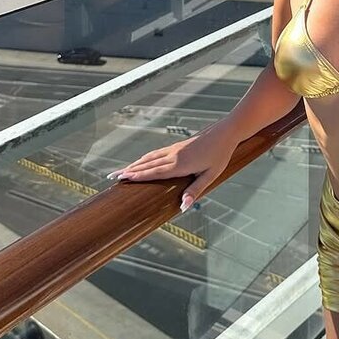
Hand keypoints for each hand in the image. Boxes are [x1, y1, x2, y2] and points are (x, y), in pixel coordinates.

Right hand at [108, 123, 237, 211]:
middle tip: (112, 177)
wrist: (225, 132)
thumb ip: (195, 190)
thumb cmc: (220, 154)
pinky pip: (156, 153)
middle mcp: (173, 156)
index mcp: (180, 165)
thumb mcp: (211, 175)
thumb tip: (183, 206)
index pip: (154, 172)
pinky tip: (141, 161)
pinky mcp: (177, 146)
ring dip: (135, 164)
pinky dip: (145, 159)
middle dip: (130, 171)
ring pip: (150, 158)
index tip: (122, 179)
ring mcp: (174, 149)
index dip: (137, 176)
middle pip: (147, 164)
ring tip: (122, 171)